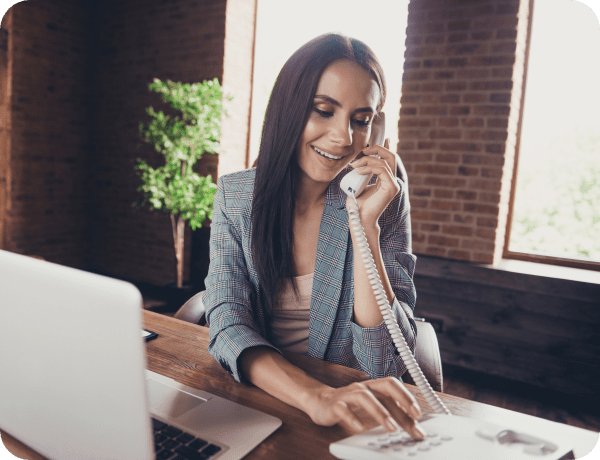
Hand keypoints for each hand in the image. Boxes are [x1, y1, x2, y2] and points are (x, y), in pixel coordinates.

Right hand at [306, 376, 424, 438]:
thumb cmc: (349, 405)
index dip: (406, 396)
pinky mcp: (334, 405)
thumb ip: (389, 411)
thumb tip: (413, 424)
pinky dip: (352, 418)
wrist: (319, 402)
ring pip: (365, 397)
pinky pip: (343, 409)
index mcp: (372, 387)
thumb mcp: (371, 406)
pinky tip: (359, 428)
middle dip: (400, 403)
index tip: (419, 414)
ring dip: (380, 412)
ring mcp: (347, 395)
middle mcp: (362, 387)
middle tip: (413, 420)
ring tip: (391, 428)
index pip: (392, 385)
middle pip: (384, 390)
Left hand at [346, 138, 400, 226]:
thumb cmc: (357, 203)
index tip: (379, 140)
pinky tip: (358, 172)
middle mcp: (392, 181)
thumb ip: (363, 172)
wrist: (358, 216)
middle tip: (363, 150)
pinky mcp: (391, 188)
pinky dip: (369, 168)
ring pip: (384, 162)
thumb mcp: (359, 182)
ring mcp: (393, 184)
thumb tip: (359, 161)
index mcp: (386, 179)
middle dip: (377, 149)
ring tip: (354, 165)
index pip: (389, 159)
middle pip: (391, 156)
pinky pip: (382, 170)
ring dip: (367, 160)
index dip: (386, 147)